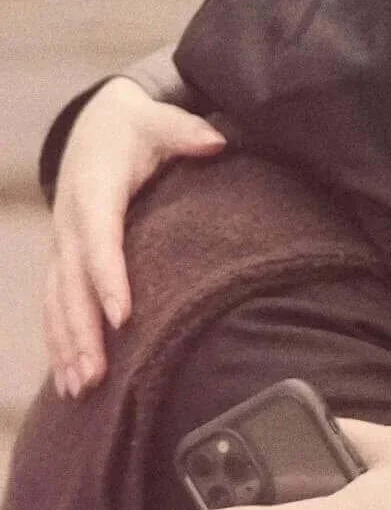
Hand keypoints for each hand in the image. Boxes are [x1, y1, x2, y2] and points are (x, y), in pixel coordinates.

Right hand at [45, 78, 225, 395]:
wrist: (96, 125)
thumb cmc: (137, 128)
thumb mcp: (160, 120)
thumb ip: (188, 132)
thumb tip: (217, 141)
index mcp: (95, 190)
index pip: (99, 238)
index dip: (108, 277)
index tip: (122, 316)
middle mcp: (71, 222)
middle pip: (73, 283)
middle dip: (83, 331)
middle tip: (98, 375)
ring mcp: (62, 244)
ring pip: (58, 301)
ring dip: (67, 346)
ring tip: (82, 389)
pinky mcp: (62, 260)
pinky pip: (55, 305)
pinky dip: (59, 342)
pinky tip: (69, 381)